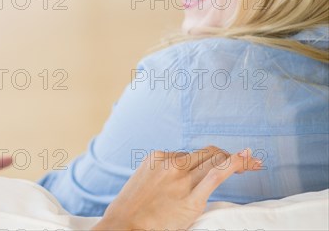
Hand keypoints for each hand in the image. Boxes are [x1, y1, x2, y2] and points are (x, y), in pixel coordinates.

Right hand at [92, 146, 262, 230]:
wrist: (123, 225)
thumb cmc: (130, 209)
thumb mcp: (142, 182)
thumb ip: (161, 176)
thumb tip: (176, 182)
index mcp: (157, 157)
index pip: (189, 155)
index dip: (208, 158)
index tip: (220, 162)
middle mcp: (171, 164)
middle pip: (207, 153)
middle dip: (227, 155)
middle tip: (246, 161)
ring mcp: (181, 179)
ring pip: (215, 160)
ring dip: (238, 160)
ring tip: (253, 162)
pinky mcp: (191, 198)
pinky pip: (217, 175)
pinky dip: (235, 164)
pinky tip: (247, 161)